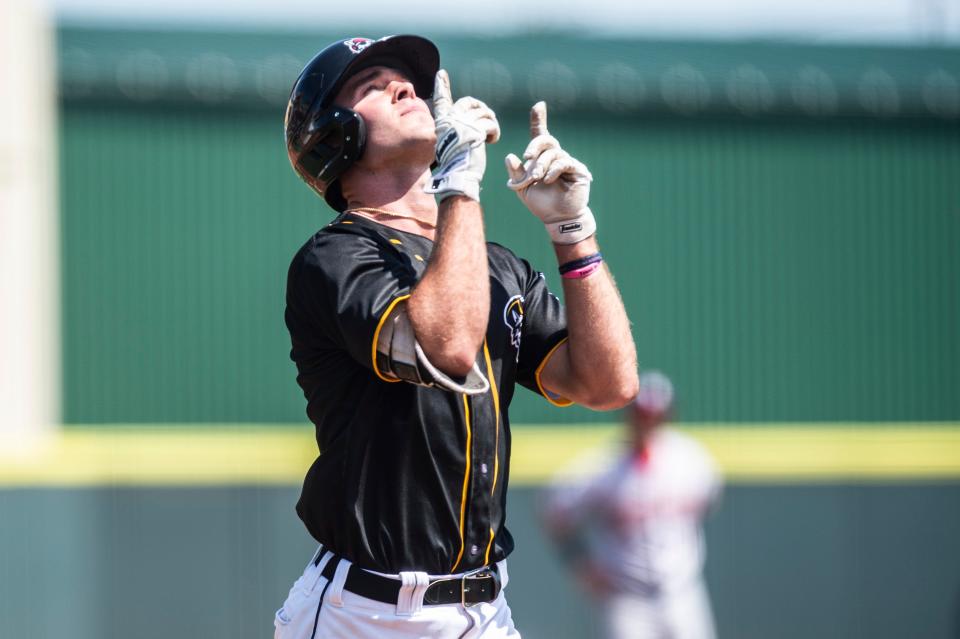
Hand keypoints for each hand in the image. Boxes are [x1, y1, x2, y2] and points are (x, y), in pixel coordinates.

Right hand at [424, 69, 499, 201]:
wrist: (458, 177)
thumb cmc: (456, 166)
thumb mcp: (451, 143)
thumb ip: (455, 130)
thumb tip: (467, 120)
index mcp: (442, 123)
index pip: (442, 100)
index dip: (442, 86)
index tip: (441, 73)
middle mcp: (450, 120)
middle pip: (469, 102)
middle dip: (481, 109)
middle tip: (487, 121)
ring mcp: (462, 124)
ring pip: (483, 112)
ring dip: (490, 123)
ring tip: (490, 135)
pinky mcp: (475, 131)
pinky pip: (490, 123)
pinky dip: (494, 131)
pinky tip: (492, 141)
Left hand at [505, 102, 595, 243]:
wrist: (557, 218)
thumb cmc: (541, 203)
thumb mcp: (522, 188)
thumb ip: (516, 173)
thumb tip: (510, 156)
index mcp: (542, 158)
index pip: (540, 135)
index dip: (539, 119)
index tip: (539, 105)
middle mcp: (556, 157)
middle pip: (546, 139)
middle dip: (534, 147)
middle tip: (527, 159)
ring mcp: (568, 162)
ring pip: (553, 153)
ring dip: (541, 165)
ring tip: (537, 179)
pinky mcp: (578, 170)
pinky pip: (564, 162)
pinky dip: (553, 170)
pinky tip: (548, 180)